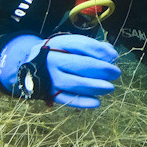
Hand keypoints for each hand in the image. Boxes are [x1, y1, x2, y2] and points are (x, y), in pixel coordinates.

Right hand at [0, 34, 120, 108]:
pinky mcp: (49, 93)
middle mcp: (52, 60)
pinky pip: (67, 99)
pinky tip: (97, 102)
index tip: (114, 56)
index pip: (80, 45)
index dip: (99, 50)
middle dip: (101, 69)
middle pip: (78, 64)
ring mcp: (49, 78)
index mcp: (57, 43)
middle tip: (116, 72)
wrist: (31, 65)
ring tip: (110, 87)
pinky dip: (82, 102)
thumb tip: (110, 54)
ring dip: (94, 86)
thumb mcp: (70, 44)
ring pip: (73, 83)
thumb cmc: (59, 53)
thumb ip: (90, 47)